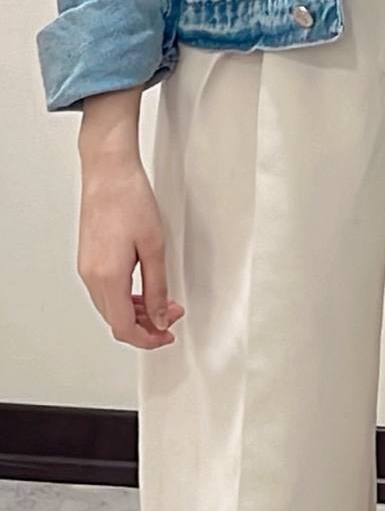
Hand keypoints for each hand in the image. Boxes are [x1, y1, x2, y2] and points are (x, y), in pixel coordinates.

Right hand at [77, 136, 184, 348]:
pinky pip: (105, 291)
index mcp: (108, 277)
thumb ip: (158, 286)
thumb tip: (160, 316)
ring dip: (136, 311)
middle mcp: (92, 276)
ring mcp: (87, 268)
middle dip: (146, 325)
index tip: (166, 335)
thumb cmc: (130, 199)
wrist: (109, 172)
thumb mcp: (155, 246)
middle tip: (171, 316)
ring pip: (110, 306)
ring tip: (163, 302)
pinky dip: (126, 297)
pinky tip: (144, 289)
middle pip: (116, 320)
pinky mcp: (88, 258)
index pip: (124, 327)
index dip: (147, 339)